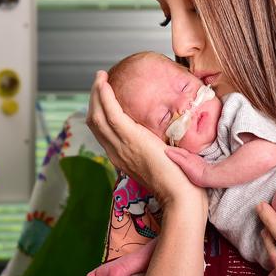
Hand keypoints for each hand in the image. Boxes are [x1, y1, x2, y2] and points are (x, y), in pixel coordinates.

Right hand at [86, 71, 206, 211]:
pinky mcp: (131, 139)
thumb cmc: (181, 184)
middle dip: (94, 100)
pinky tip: (105, 83)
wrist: (181, 197)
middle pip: (95, 123)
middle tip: (100, 82)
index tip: (105, 98)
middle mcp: (117, 153)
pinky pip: (111, 113)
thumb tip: (167, 138)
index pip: (103, 133)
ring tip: (100, 77)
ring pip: (98, 116)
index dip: (100, 113)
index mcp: (123, 159)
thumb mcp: (164, 162)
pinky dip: (105, 96)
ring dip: (97, 94)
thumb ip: (159, 149)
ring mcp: (121, 147)